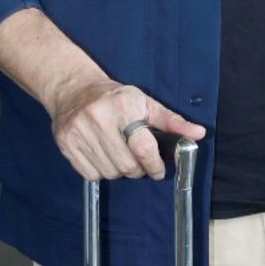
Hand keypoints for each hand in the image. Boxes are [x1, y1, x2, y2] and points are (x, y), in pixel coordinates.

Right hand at [49, 72, 205, 181]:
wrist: (73, 90)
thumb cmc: (115, 98)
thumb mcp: (145, 103)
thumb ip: (172, 121)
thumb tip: (198, 134)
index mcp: (122, 106)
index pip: (143, 148)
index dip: (154, 165)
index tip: (158, 170)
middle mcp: (97, 119)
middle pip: (127, 165)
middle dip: (138, 169)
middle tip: (138, 160)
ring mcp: (78, 133)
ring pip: (110, 173)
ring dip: (119, 171)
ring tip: (119, 155)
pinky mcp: (66, 145)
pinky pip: (91, 175)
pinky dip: (101, 172)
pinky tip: (103, 156)